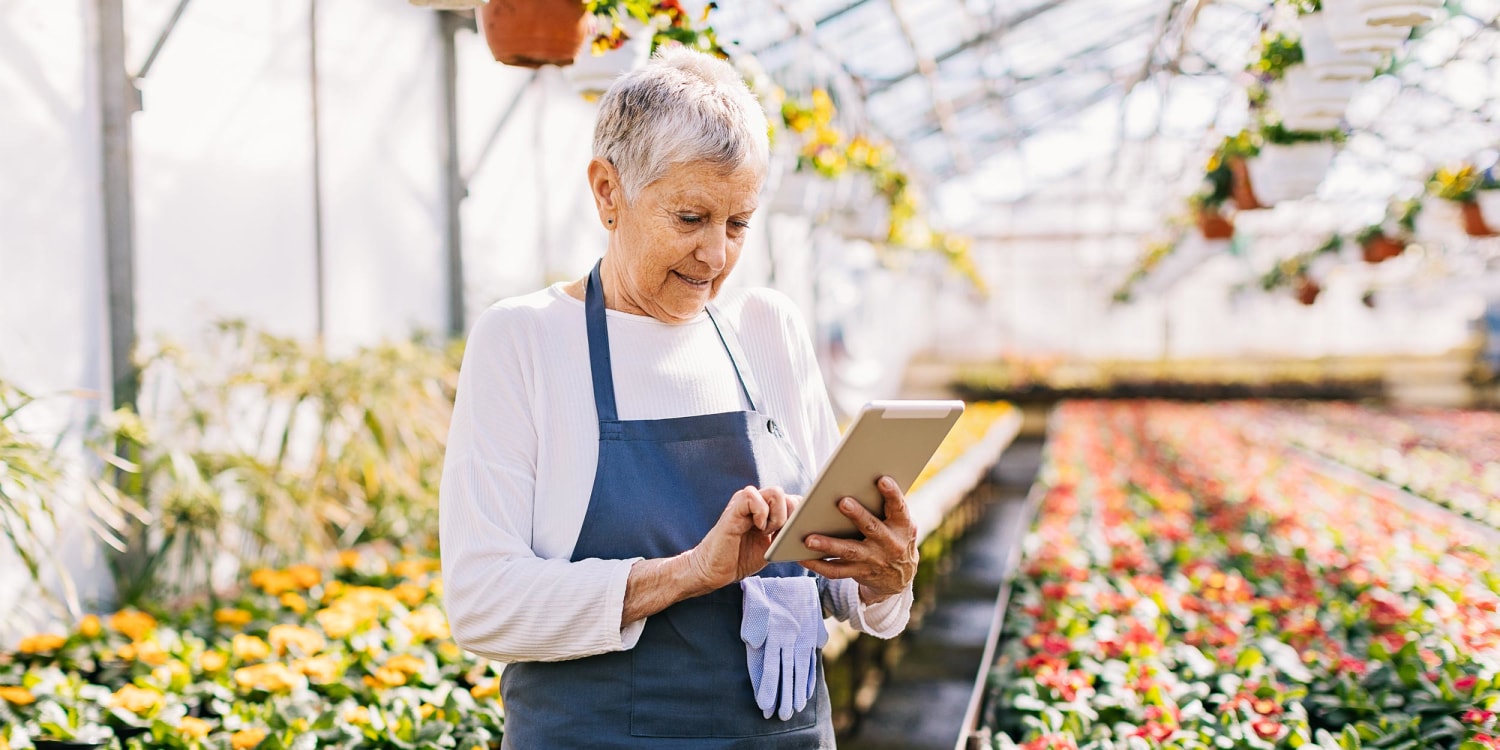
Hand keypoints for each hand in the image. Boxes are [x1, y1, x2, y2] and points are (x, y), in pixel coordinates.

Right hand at [686, 486, 798, 591]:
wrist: (714, 570)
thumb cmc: (741, 559)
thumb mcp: (772, 547)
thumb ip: (786, 533)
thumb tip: (809, 526)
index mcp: (769, 510)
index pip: (795, 500)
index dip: (801, 515)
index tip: (796, 534)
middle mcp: (758, 502)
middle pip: (788, 495)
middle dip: (791, 518)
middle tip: (779, 536)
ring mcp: (746, 503)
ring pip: (775, 492)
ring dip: (778, 516)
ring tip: (767, 532)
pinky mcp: (734, 508)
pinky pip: (754, 497)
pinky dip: (761, 514)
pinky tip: (757, 528)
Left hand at [798, 476, 916, 603]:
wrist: (900, 577)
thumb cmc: (893, 536)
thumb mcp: (899, 523)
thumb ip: (885, 506)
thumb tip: (859, 482)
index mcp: (901, 526)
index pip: (899, 507)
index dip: (892, 493)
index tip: (882, 479)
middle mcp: (890, 544)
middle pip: (872, 528)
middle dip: (858, 515)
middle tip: (842, 502)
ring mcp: (874, 560)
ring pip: (849, 551)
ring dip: (828, 545)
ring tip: (808, 539)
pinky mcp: (859, 572)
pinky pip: (836, 571)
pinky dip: (818, 564)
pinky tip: (802, 557)